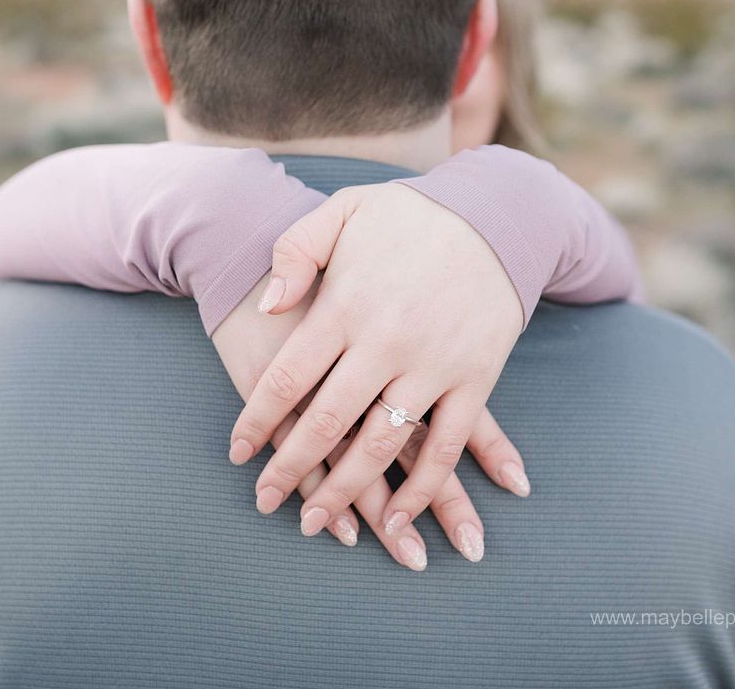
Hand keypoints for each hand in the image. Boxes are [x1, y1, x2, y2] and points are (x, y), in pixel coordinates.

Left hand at [227, 183, 529, 552]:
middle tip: (263, 500)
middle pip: (326, 422)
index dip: (257, 421)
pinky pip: (446, 446)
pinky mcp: (475, 378)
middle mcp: (386, 341)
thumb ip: (295, 253)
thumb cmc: (409, 216)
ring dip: (346, 491)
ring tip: (314, 521)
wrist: (497, 214)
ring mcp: (434, 364)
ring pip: (381, 445)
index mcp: (345, 304)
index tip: (237, 452)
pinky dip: (421, 488)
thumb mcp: (342, 212)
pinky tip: (397, 519)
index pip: (287, 378)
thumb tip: (268, 308)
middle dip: (288, 469)